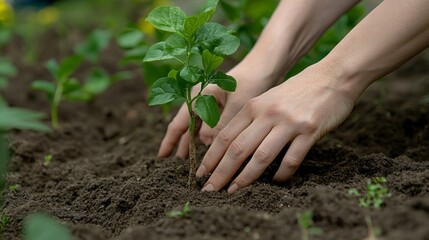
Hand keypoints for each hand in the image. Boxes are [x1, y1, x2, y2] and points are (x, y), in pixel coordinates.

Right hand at [157, 64, 275, 157]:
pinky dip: (206, 138)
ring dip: (193, 145)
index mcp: (199, 97)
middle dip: (179, 146)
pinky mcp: (221, 108)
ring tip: (189, 164)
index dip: (170, 142)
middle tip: (173, 167)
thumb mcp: (237, 104)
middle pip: (185, 128)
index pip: (179, 124)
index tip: (161, 158)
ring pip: (197, 129)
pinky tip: (208, 150)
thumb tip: (205, 144)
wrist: (266, 66)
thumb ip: (221, 125)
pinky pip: (209, 126)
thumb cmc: (252, 82)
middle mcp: (200, 100)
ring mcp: (210, 104)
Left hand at [197, 62, 358, 192]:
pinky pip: (292, 159)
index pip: (225, 136)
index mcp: (253, 106)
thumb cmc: (297, 91)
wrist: (332, 77)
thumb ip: (251, 119)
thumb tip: (230, 146)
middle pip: (237, 148)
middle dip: (220, 173)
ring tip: (234, 192)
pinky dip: (282, 174)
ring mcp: (289, 122)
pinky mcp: (310, 130)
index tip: (200, 174)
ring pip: (261, 156)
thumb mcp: (268, 99)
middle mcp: (267, 113)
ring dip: (245, 178)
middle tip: (209, 191)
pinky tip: (276, 182)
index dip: (210, 158)